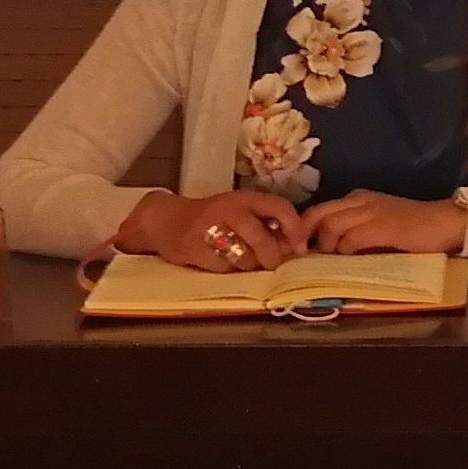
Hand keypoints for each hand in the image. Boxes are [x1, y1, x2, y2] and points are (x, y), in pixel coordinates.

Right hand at [123, 189, 303, 272]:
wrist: (166, 220)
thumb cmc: (213, 219)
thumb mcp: (241, 213)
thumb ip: (267, 226)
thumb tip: (295, 247)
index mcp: (245, 198)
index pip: (279, 207)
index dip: (295, 228)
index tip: (301, 247)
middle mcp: (229, 209)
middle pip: (261, 239)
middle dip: (270, 258)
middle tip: (269, 264)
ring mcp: (209, 227)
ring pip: (243, 257)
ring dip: (248, 266)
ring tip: (241, 260)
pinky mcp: (193, 247)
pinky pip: (222, 267)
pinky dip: (226, 270)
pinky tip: (219, 262)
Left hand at [302, 190, 467, 254]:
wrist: (446, 223)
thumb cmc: (414, 228)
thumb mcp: (378, 224)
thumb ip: (354, 231)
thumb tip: (326, 250)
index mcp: (359, 198)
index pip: (319, 209)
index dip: (304, 229)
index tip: (300, 250)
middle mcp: (361, 200)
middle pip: (318, 214)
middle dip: (306, 236)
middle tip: (305, 258)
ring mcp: (371, 212)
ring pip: (331, 224)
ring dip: (325, 246)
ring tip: (330, 261)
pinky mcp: (382, 227)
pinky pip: (351, 238)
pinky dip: (344, 250)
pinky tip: (349, 260)